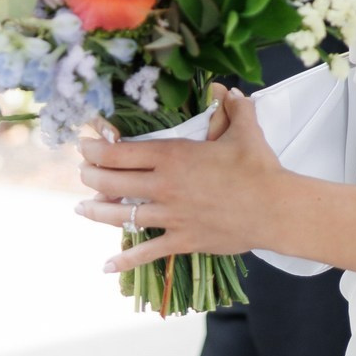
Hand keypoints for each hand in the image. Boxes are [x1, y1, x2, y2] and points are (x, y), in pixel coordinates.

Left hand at [78, 85, 287, 272]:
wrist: (275, 208)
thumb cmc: (259, 167)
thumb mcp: (246, 130)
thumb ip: (233, 107)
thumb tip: (228, 89)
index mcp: (173, 156)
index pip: (120, 153)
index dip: (95, 149)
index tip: (84, 145)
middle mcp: (164, 186)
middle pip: (111, 183)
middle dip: (90, 176)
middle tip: (83, 173)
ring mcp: (170, 216)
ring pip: (120, 216)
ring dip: (96, 212)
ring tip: (81, 208)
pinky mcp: (181, 240)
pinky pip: (146, 252)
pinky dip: (125, 260)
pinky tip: (106, 266)